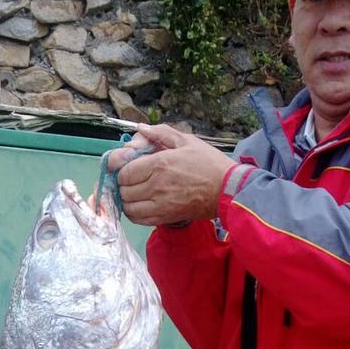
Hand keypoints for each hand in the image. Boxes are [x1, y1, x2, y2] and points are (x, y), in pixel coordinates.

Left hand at [106, 123, 234, 225]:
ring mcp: (160, 204)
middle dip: (123, 184)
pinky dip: (134, 213)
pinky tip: (140, 205)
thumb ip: (161, 133)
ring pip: (128, 206)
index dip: (121, 169)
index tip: (127, 167)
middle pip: (124, 190)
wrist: (227, 190)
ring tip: (135, 193)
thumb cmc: (209, 163)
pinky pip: (139, 219)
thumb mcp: (187, 141)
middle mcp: (156, 185)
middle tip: (132, 180)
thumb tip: (140, 129)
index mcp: (159, 163)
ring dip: (127, 200)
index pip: (124, 171)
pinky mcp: (166, 217)